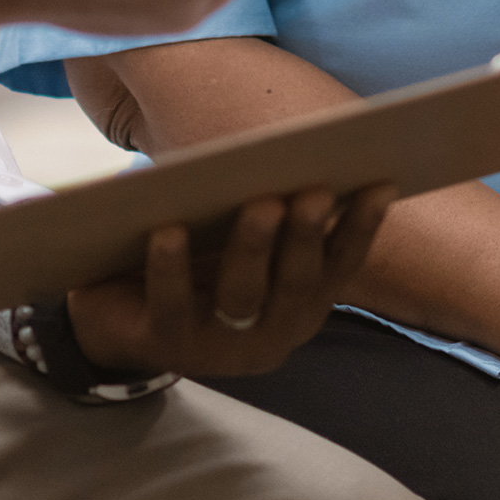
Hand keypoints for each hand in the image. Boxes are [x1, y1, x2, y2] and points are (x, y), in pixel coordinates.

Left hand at [66, 183, 396, 378]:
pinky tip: (169, 231)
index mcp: (298, 308)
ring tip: (260, 205)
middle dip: (307, 236)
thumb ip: (277, 214)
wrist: (118, 315)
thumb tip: (311, 150)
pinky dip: (172, 268)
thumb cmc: (196, 265)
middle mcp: (268, 335)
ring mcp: (216, 348)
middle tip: (315, 192)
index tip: (380, 185)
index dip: (362, 229)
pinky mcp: (163, 346)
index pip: (340, 268)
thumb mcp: (241, 243)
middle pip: (295, 284)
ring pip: (241, 297)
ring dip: (253, 249)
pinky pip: (171, 306)